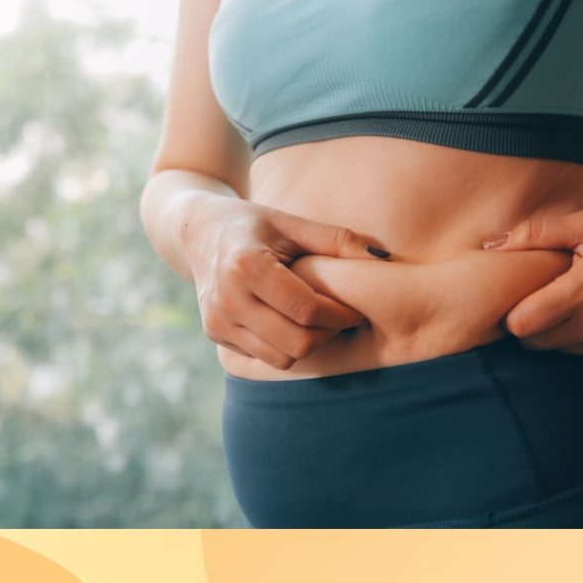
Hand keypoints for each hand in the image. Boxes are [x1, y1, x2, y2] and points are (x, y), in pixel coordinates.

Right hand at [176, 192, 390, 368]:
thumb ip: (337, 240)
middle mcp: (227, 298)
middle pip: (296, 343)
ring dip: (308, 345)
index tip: (356, 310)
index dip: (340, 315)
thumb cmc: (254, 224)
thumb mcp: (292, 223)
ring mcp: (217, 320)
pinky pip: (264, 357)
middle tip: (341, 318)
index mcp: (246, 265)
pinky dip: (285, 347)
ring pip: (281, 359)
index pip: (307, 310)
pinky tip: (292, 324)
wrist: (199, 232)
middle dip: (328, 335)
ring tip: (318, 322)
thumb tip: (383, 256)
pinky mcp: (214, 334)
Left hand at [482, 205, 582, 356]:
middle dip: (527, 322)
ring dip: (551, 331)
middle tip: (534, 296)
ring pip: (557, 350)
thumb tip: (490, 246)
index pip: (523, 323)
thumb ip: (536, 233)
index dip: (510, 312)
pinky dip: (575, 336)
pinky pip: (582, 352)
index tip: (514, 293)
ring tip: (561, 300)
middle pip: (535, 342)